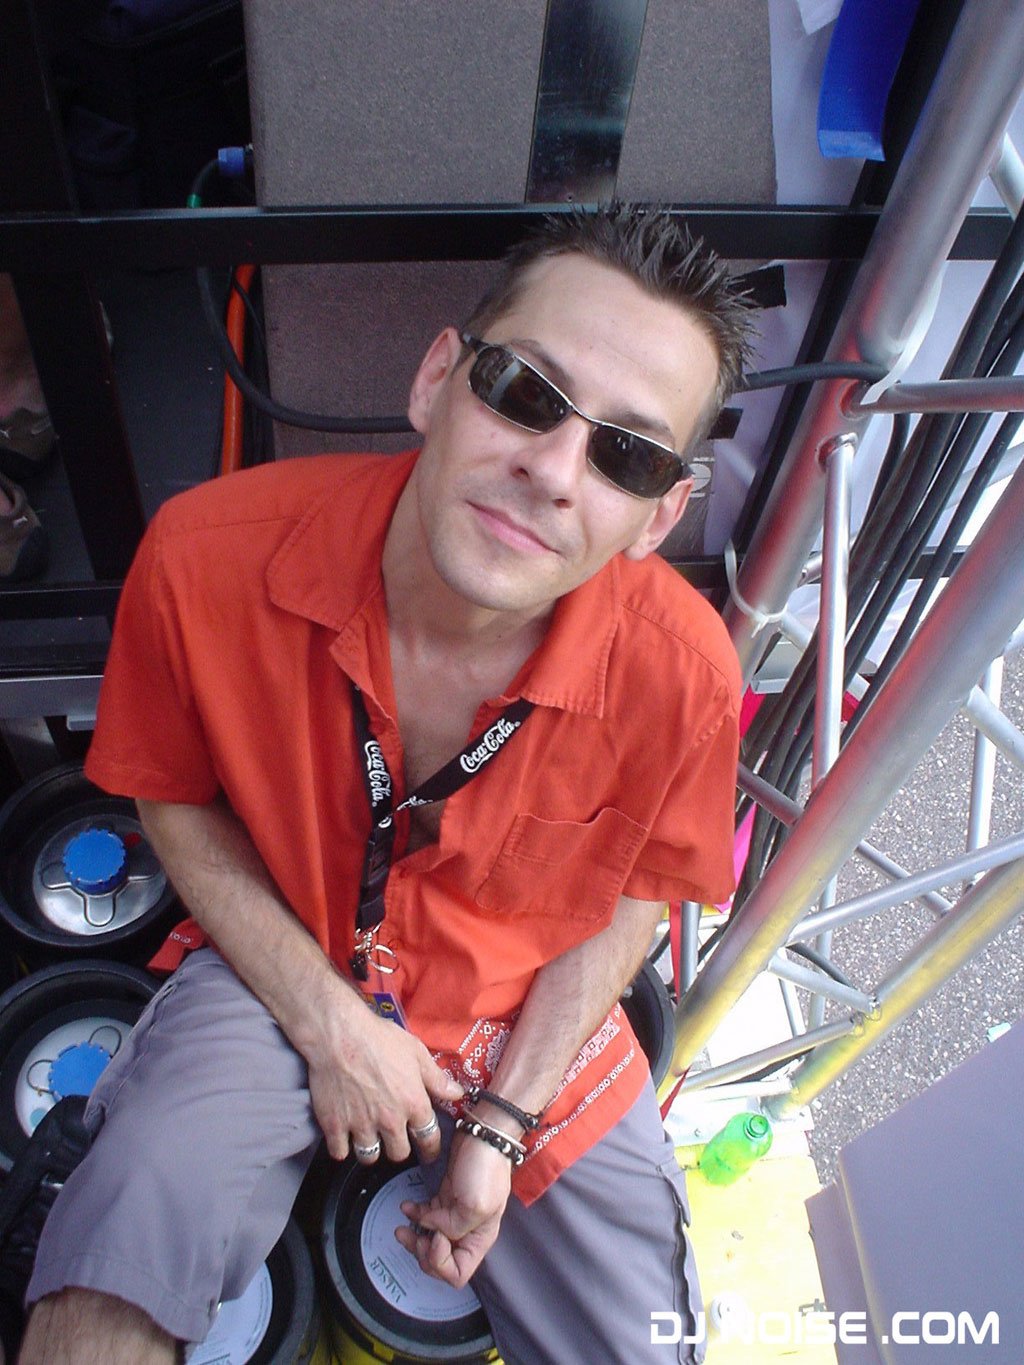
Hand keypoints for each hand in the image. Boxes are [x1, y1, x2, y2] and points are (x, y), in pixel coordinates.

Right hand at [304, 990, 461, 1163]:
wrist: (339, 1034)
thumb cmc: (379, 1038)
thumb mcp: (415, 1052)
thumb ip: (436, 1078)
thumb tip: (457, 1094)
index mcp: (413, 1104)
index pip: (429, 1140)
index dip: (430, 1149)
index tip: (428, 1152)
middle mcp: (390, 1120)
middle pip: (398, 1154)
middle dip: (397, 1147)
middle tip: (393, 1137)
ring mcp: (361, 1125)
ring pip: (369, 1156)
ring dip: (370, 1149)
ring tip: (368, 1137)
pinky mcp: (334, 1126)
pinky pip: (339, 1152)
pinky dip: (341, 1147)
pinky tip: (343, 1135)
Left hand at [394, 1129, 511, 1287]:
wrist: (484, 1135)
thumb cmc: (486, 1168)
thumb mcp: (476, 1205)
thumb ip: (453, 1227)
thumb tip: (431, 1229)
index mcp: (479, 1239)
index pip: (457, 1274)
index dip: (440, 1262)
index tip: (435, 1237)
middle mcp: (467, 1232)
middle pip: (440, 1261)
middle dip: (422, 1252)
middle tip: (412, 1235)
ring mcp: (455, 1215)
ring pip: (429, 1241)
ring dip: (413, 1238)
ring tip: (402, 1227)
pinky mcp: (446, 1197)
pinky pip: (426, 1217)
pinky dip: (414, 1215)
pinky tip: (407, 1207)